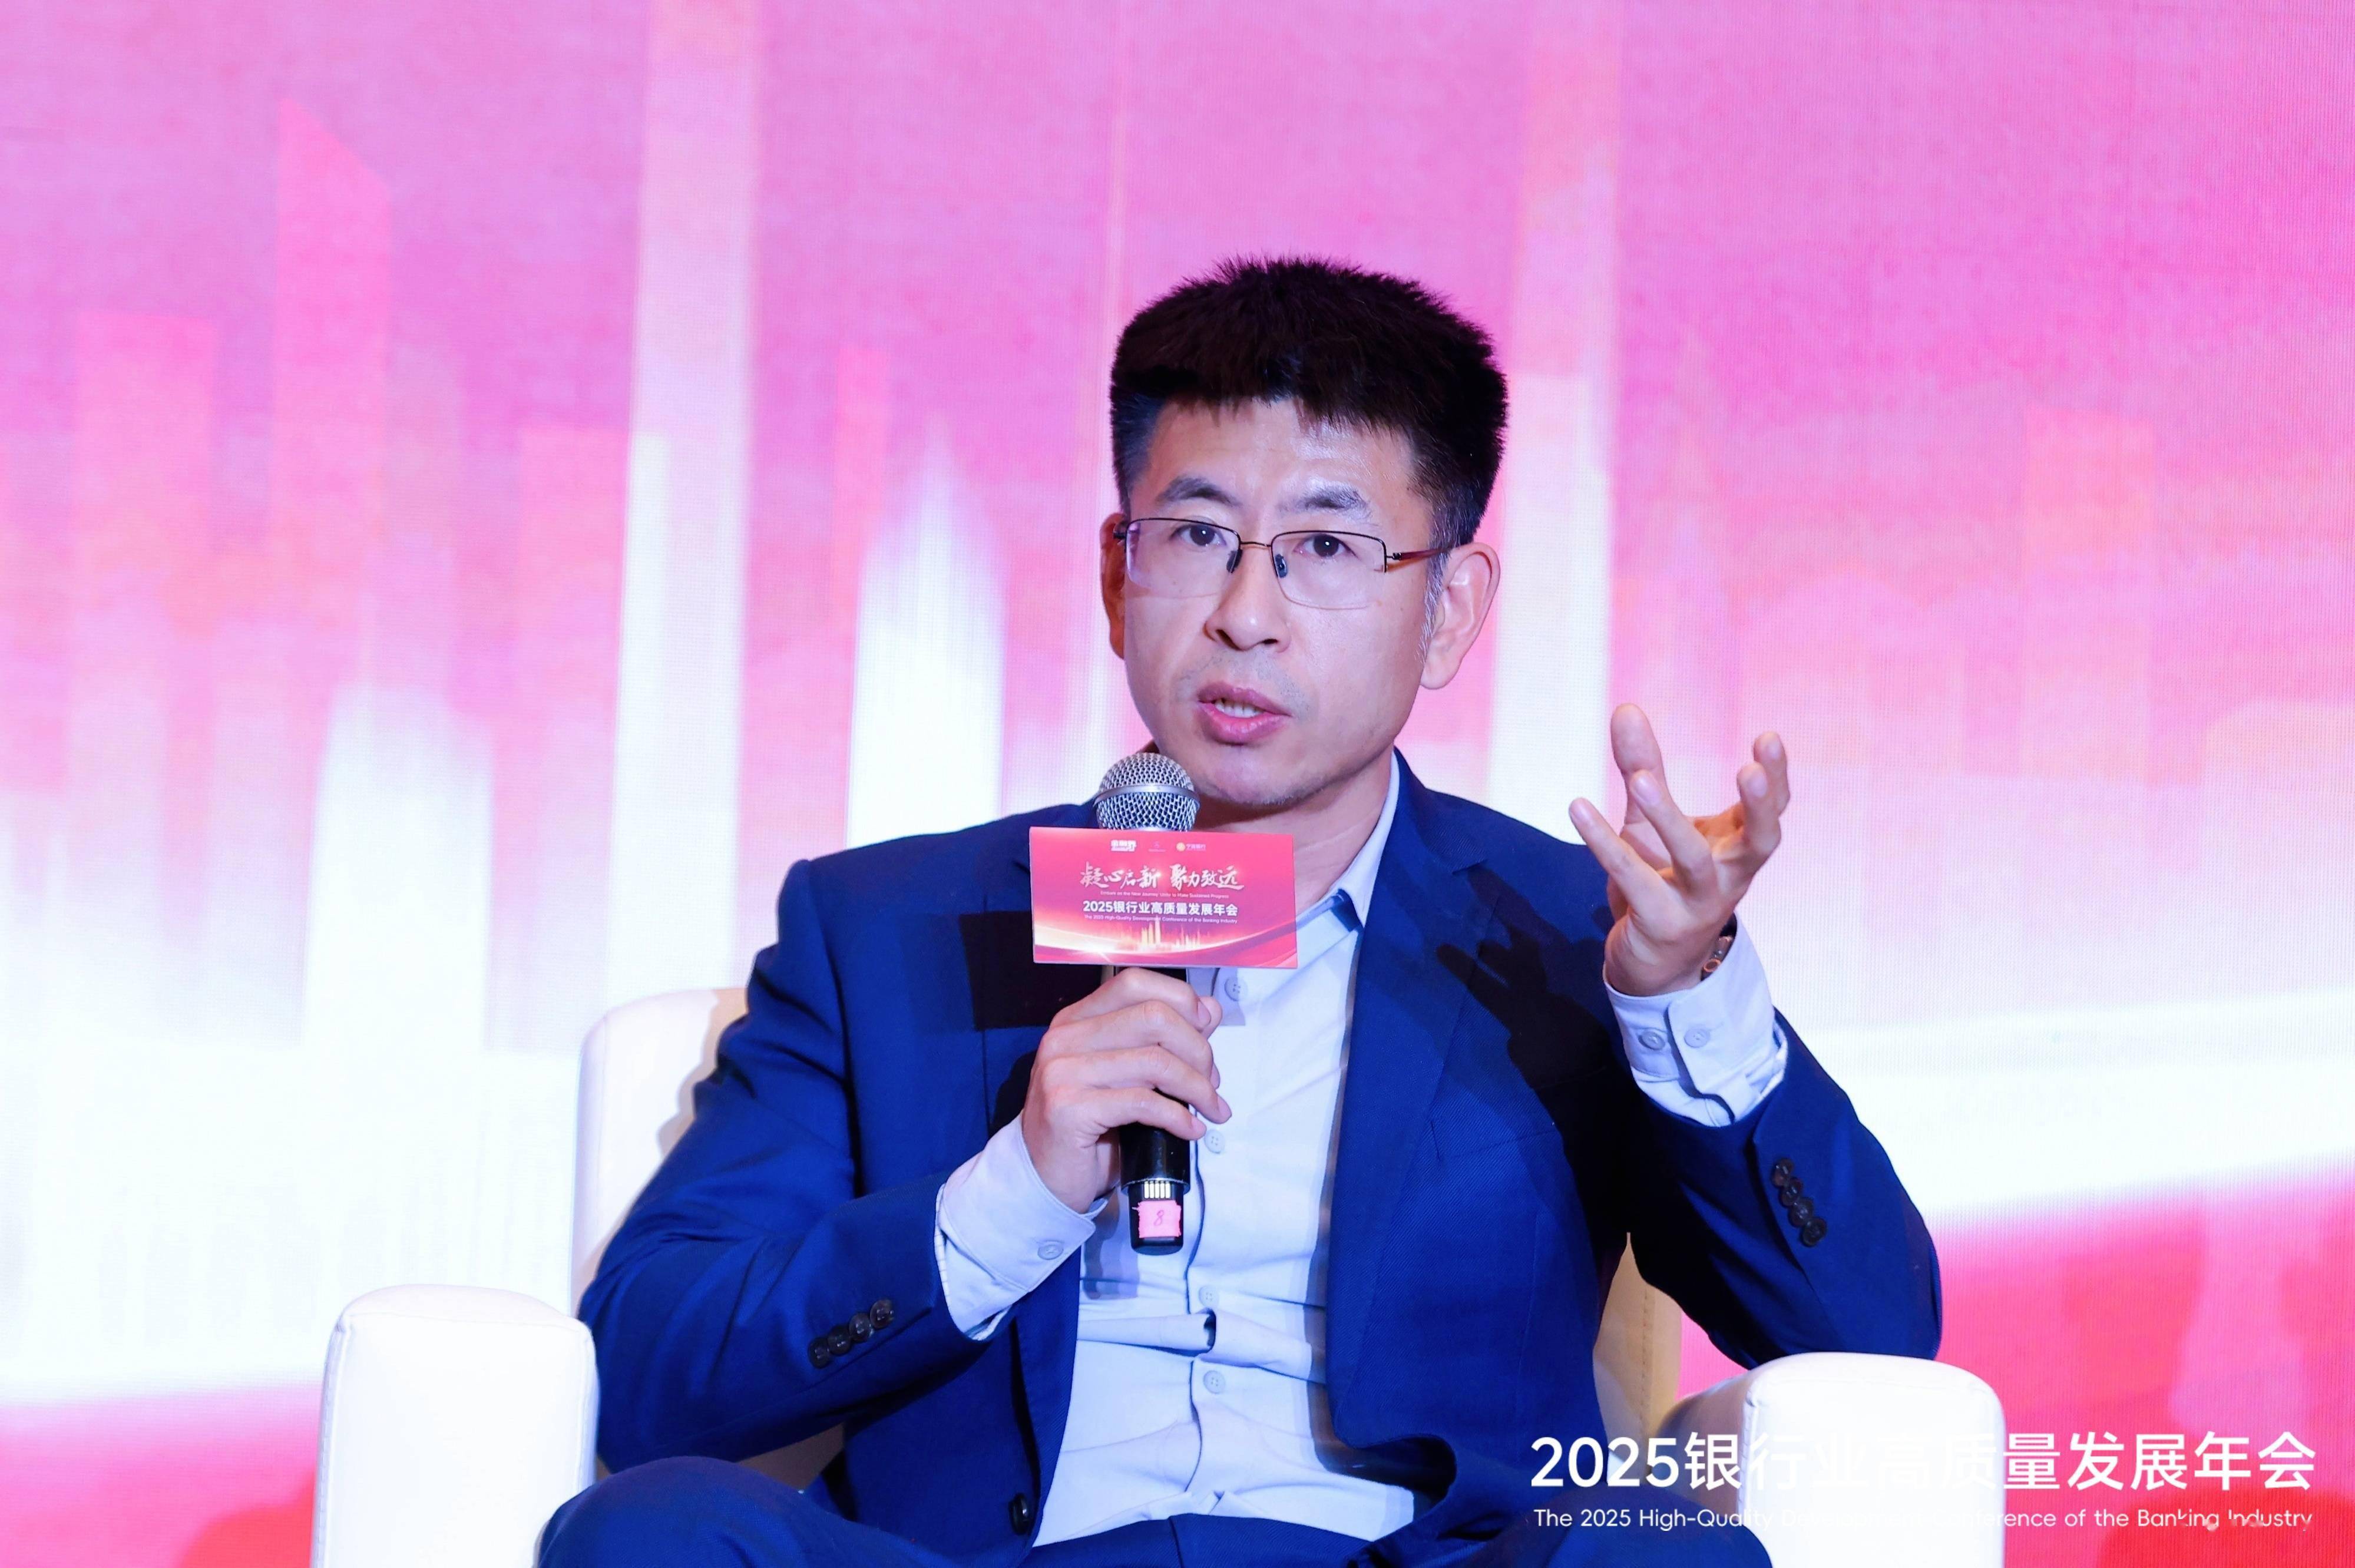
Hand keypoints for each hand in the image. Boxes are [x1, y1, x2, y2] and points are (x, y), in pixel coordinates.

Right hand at [1021, 968, 1229, 1212]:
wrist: (1044, 1176)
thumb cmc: (1090, 1126)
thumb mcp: (1128, 1075)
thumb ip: (1164, 1039)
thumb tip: (1209, 1009)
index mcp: (1077, 1019)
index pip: (1134, 983)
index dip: (1180, 999)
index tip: (1207, 1029)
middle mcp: (1064, 1036)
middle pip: (1153, 1017)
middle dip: (1198, 1050)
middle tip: (1212, 1082)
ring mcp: (1062, 1071)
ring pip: (1155, 1062)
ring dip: (1197, 1088)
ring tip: (1211, 1108)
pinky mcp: (1068, 1108)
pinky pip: (1143, 1103)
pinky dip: (1179, 1116)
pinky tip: (1191, 1130)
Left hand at [1567, 704, 1790, 996]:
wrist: (1652, 962)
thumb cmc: (1661, 879)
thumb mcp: (1651, 819)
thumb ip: (1643, 766)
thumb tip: (1625, 707)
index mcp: (1738, 847)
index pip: (1770, 811)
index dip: (1776, 778)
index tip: (1768, 738)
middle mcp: (1730, 876)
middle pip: (1760, 842)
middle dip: (1761, 807)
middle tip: (1750, 770)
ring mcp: (1699, 904)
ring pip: (1694, 861)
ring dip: (1669, 819)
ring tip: (1640, 781)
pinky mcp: (1660, 923)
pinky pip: (1634, 881)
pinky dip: (1604, 845)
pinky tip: (1577, 808)